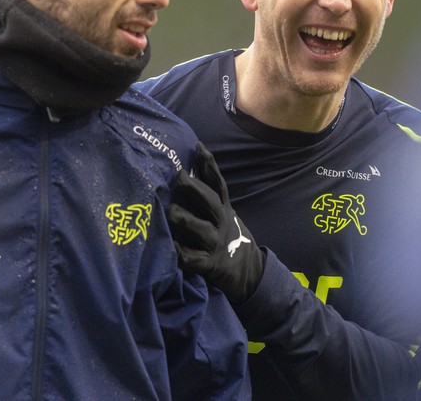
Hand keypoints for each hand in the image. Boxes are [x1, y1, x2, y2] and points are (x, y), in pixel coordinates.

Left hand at [168, 142, 263, 303]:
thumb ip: (208, 201)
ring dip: (185, 219)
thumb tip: (184, 174)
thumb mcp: (225, 216)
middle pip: (210, 202)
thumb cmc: (228, 240)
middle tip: (179, 176)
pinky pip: (194, 259)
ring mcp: (217, 244)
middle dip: (195, 188)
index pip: (218, 183)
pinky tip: (170, 248)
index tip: (198, 146)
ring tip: (171, 212)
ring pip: (201, 229)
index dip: (209, 165)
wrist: (250, 275)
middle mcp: (222, 223)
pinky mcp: (210, 265)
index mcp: (224, 209)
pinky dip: (182, 254)